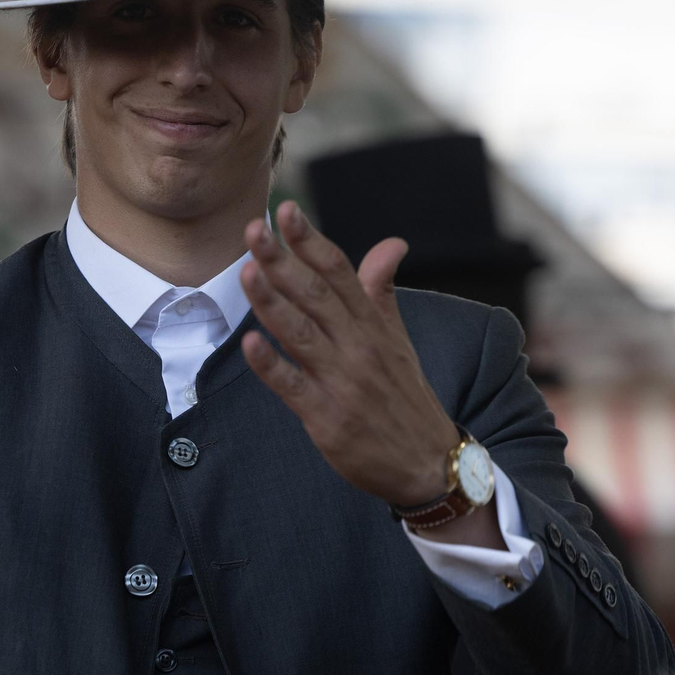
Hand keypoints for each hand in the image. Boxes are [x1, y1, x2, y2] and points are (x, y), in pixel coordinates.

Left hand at [239, 200, 461, 509]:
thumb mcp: (397, 338)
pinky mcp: (326, 416)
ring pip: (301, 333)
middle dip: (283, 259)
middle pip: (316, 293)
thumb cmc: (404, 395)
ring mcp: (342, 381)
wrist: (428, 463)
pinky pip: (293, 386)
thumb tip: (391, 243)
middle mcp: (359, 346)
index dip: (311, 240)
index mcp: (373, 324)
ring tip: (247, 270)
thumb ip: (382, 290)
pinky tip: (250, 342)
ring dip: (272, 301)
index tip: (285, 211)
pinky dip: (271, 365)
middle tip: (254, 229)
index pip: (339, 271)